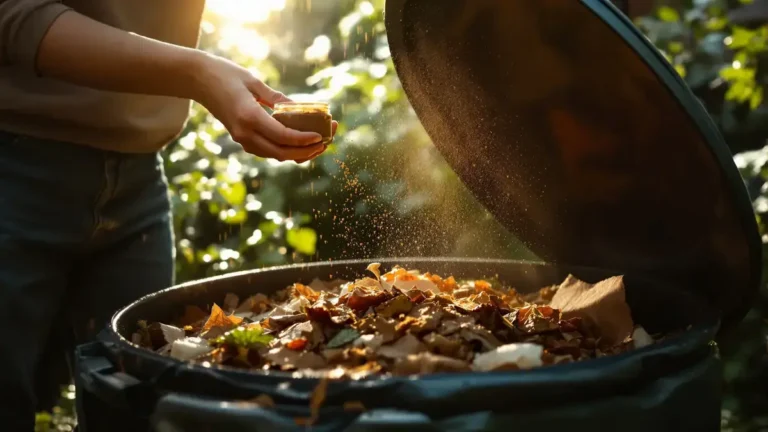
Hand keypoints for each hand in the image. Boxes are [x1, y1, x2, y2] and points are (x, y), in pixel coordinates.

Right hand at [191, 53, 335, 161]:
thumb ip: (277, 98)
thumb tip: (301, 108)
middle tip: (325, 143)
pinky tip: (298, 143)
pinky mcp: (240, 138)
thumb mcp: (254, 82)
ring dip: (297, 153)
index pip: (282, 136)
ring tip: (317, 144)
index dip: (303, 140)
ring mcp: (241, 138)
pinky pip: (266, 150)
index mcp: (249, 117)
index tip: (320, 137)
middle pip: (281, 152)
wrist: (197, 79)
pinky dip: (284, 149)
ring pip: (274, 155)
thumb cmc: (225, 74)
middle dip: (306, 152)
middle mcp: (245, 133)